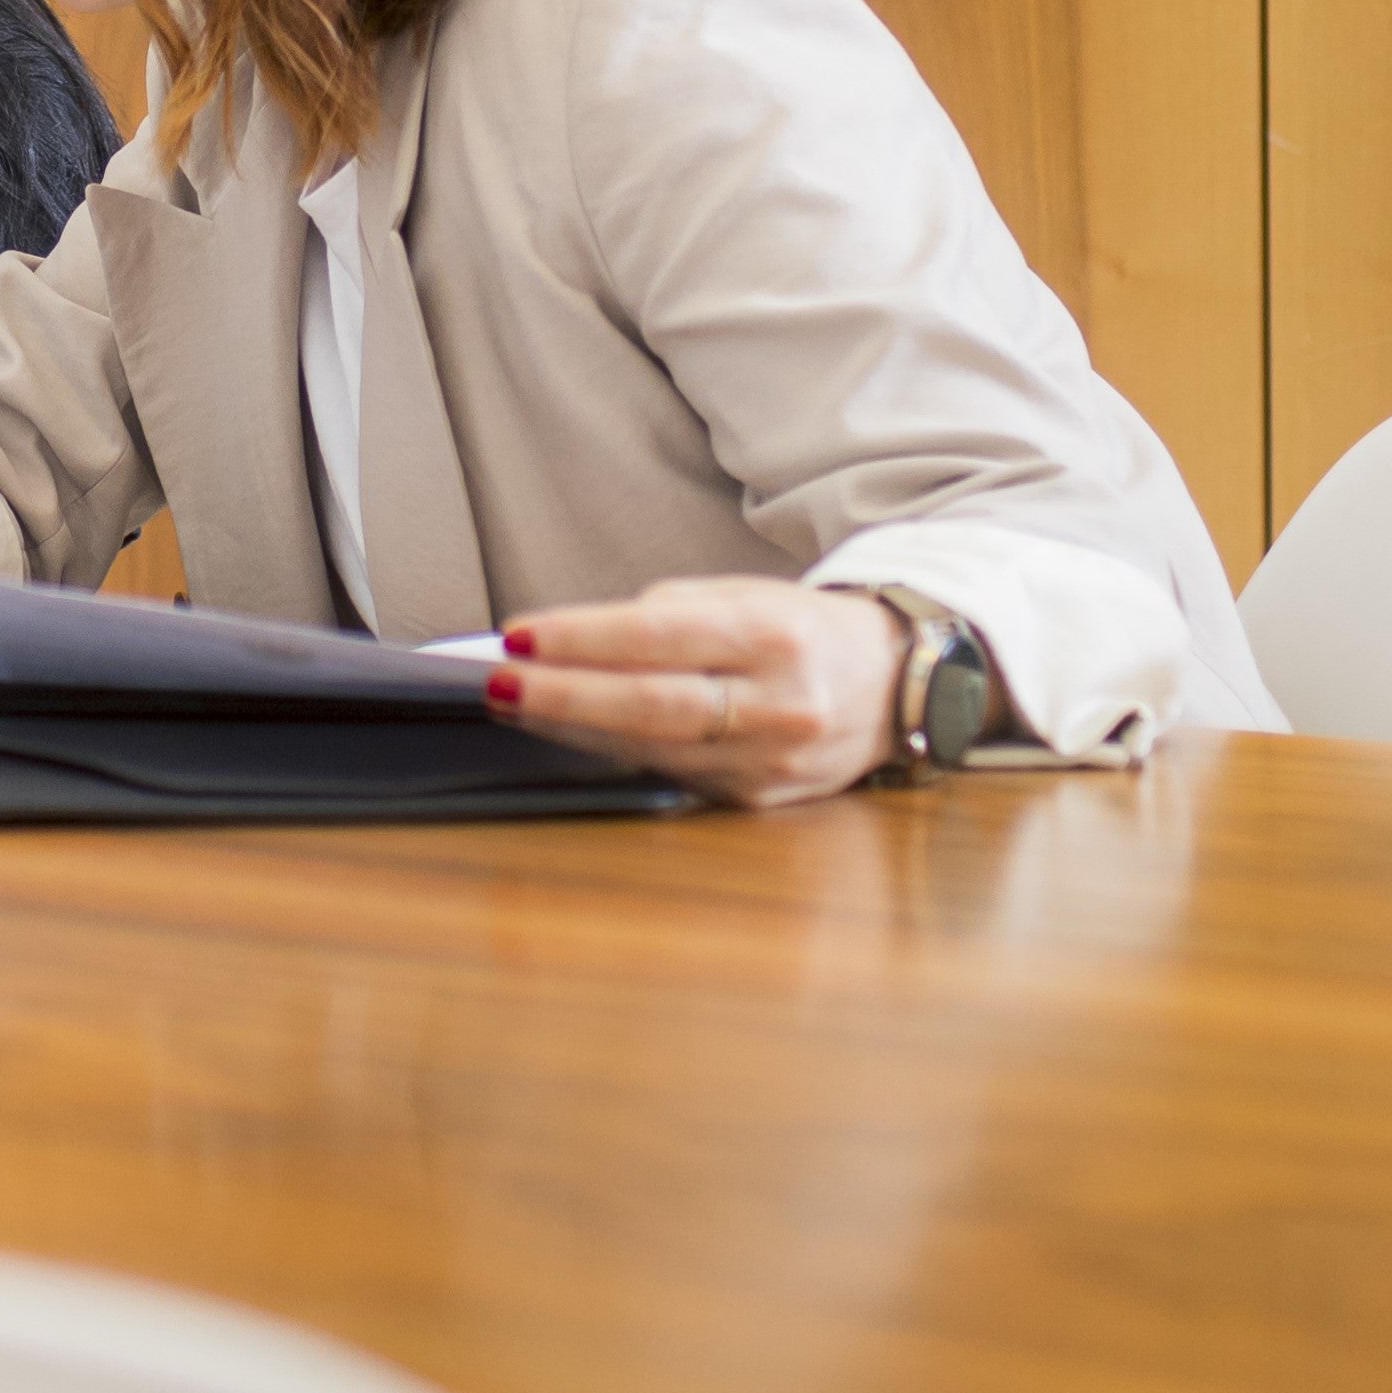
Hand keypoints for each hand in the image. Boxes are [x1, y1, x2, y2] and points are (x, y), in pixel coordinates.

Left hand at [487, 576, 901, 806]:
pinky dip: (614, 753)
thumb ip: (669, 612)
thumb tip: (577, 638)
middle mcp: (779, 703)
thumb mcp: (747, 595)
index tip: (517, 636)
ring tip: (514, 706)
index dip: (582, 639)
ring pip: (651, 748)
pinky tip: (571, 734)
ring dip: (572, 729)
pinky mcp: (760, 797)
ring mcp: (772, 760)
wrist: (895, 685)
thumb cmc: (802, 630)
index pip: (660, 637)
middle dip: (562, 697)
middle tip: (496, 684)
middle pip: (650, 705)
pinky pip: (670, 773)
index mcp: (775, 636)